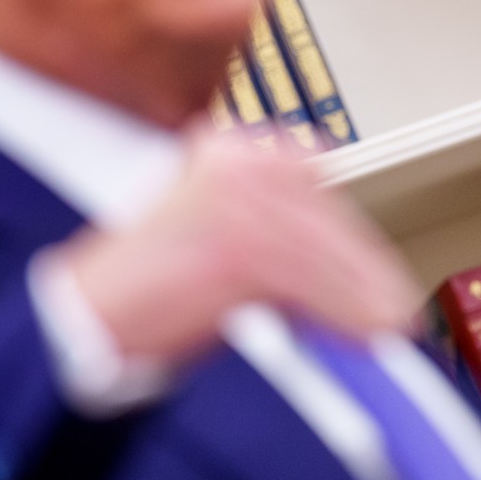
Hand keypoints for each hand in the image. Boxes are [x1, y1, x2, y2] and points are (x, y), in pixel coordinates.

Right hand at [53, 123, 421, 366]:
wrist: (86, 317)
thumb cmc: (147, 286)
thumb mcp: (217, 235)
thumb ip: (276, 230)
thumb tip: (351, 264)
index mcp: (228, 145)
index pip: (313, 180)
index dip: (349, 235)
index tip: (377, 272)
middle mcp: (235, 157)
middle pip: (327, 215)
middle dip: (361, 268)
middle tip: (394, 309)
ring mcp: (237, 196)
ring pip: (324, 251)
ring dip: (361, 296)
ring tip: (388, 328)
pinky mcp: (240, 241)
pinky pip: (312, 281)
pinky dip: (346, 311)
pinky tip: (367, 334)